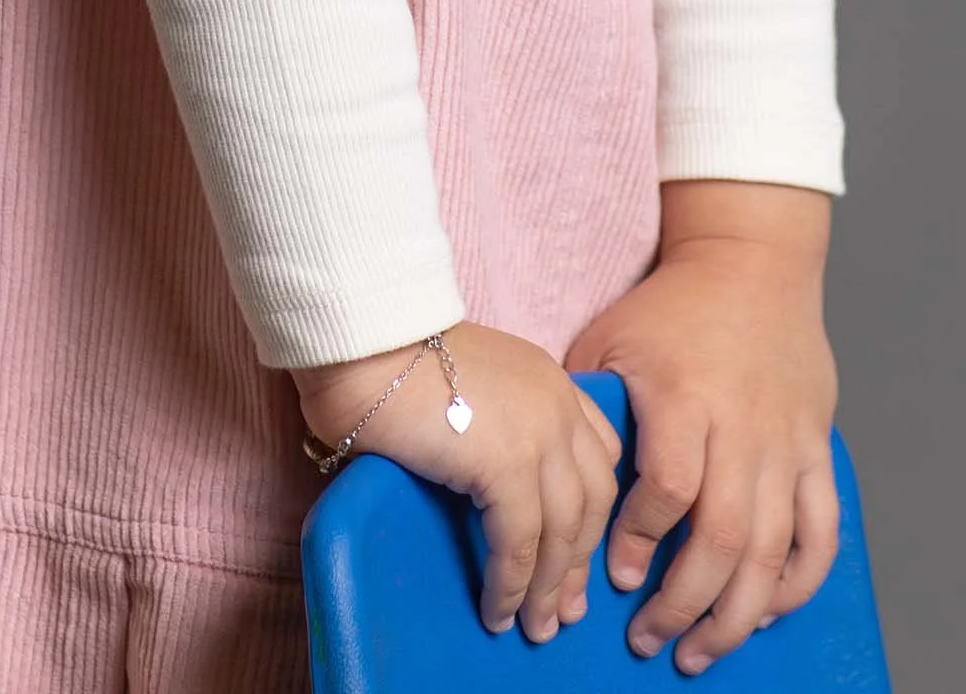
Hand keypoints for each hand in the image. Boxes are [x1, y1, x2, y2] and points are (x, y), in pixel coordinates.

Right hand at [292, 321, 624, 643]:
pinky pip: (519, 543)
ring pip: (564, 530)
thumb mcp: (470, 380)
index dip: (592, 510)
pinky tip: (498, 610)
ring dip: (550, 587)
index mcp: (549, 381)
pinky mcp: (508, 465)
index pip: (597, 452)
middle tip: (568, 607)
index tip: (579, 551)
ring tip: (536, 626)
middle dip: (580, 559)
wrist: (368, 339)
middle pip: (592, 499)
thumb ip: (496, 420)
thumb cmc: (396, 356)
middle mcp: (557, 405)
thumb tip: (484, 477)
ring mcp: (539, 434)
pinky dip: (512, 585)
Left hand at [561, 182, 838, 673]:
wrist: (753, 259)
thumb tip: (559, 480)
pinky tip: (766, 611)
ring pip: (774, 551)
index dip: (640, 541)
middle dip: (684, 605)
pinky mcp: (817, 448)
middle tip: (649, 641)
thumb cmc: (671, 306)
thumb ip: (589, 409)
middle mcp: (742, 426)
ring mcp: (786, 441)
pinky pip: (821, 531)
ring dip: (737, 615)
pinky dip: (799, 581)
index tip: (614, 574)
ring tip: (700, 651)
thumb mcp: (610, 340)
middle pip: (723, 537)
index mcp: (685, 397)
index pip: (668, 488)